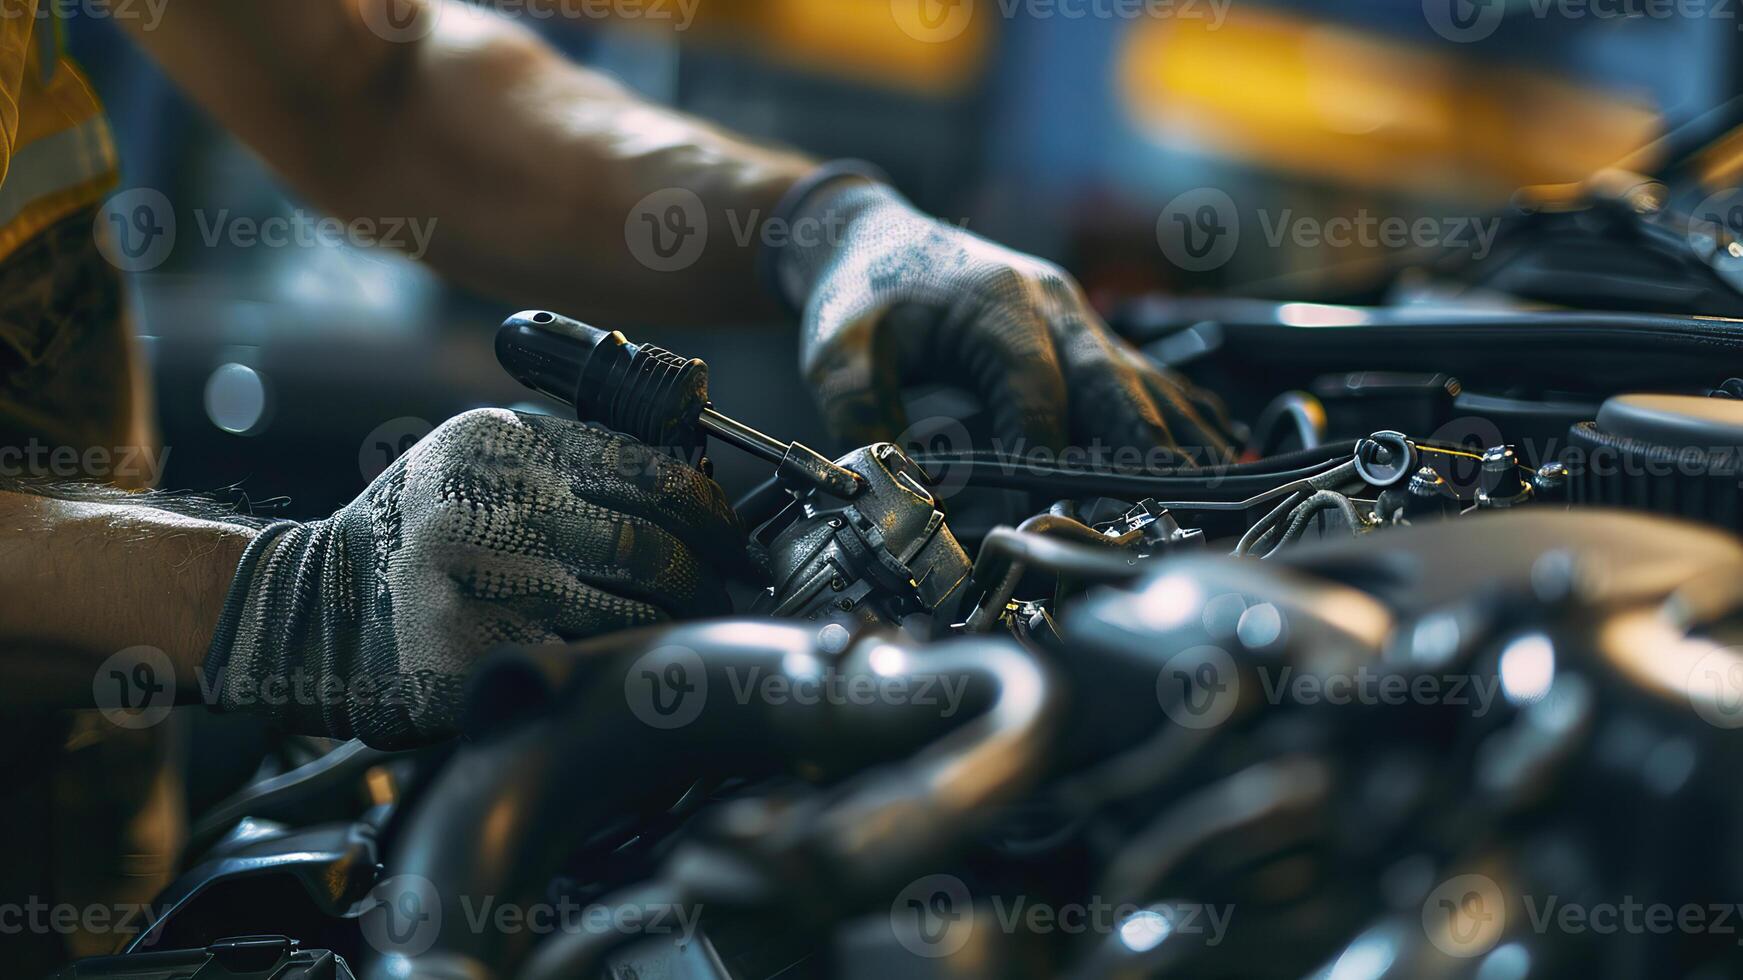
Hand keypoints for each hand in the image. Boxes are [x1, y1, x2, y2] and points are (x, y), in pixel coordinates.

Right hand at [203, 409, 748, 746]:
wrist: (308, 610)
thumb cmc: (411, 535)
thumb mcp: (476, 459)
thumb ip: (568, 460)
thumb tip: (685, 488)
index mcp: (509, 446)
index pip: (650, 470)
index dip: (712, 511)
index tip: (734, 539)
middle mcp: (500, 506)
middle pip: (652, 542)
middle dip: (707, 574)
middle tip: (727, 592)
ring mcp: (490, 584)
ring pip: (633, 608)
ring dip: (676, 625)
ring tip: (688, 628)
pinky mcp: (481, 655)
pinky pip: (589, 662)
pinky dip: (624, 667)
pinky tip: (634, 668)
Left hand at [774, 180, 1236, 464]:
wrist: (870, 236)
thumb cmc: (859, 294)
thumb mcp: (835, 353)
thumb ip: (860, 418)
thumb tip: (888, 486)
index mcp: (996, 303)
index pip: (1034, 386)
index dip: (1047, 447)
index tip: (1055, 502)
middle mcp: (1050, 303)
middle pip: (1110, 380)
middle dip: (1140, 444)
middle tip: (1167, 502)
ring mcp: (1074, 315)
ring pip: (1138, 379)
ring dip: (1174, 433)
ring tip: (1211, 486)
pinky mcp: (1080, 332)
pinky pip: (1141, 374)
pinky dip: (1177, 413)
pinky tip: (1216, 446)